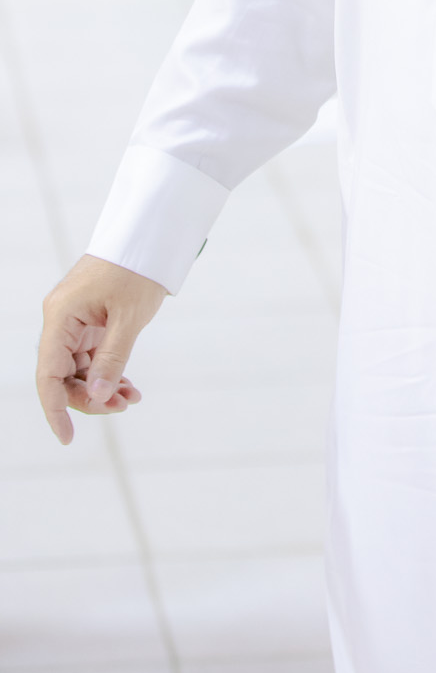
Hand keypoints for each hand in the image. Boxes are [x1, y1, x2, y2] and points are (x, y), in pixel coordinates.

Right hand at [37, 254, 166, 443]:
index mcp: (61, 316)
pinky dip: (108, 372)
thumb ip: (112, 359)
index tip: (67, 438)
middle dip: (89, 398)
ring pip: (78, 369)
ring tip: (131, 399)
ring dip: (101, 388)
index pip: (48, 374)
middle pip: (62, 375)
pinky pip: (92, 356)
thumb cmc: (138, 268)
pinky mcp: (91, 320)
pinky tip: (129, 387)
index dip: (55, 409)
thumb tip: (99, 396)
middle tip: (123, 406)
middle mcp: (62, 320)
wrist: (149, 235)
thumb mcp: (129, 318)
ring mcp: (76, 320)